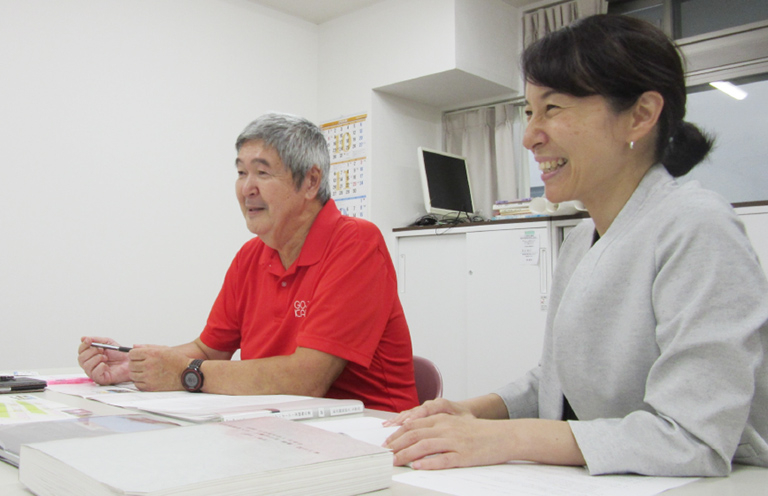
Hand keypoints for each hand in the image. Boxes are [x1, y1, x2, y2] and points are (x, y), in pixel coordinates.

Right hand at [78, 336, 130, 384]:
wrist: (129, 362)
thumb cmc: (119, 354)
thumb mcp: (108, 343)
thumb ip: (96, 340)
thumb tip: (83, 338)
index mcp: (90, 355)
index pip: (81, 351)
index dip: (83, 345)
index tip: (89, 340)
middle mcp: (90, 364)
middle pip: (81, 358)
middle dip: (91, 351)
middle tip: (101, 350)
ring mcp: (93, 372)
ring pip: (86, 366)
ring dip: (97, 358)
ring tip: (106, 357)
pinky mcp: (100, 379)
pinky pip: (94, 373)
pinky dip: (101, 367)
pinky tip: (106, 366)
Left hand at [128, 345, 190, 390]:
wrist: (187, 373)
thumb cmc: (177, 361)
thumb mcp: (164, 349)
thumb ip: (148, 347)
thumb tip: (134, 346)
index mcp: (152, 354)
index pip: (132, 353)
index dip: (134, 355)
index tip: (137, 356)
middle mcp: (149, 365)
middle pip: (131, 365)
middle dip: (135, 364)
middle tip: (142, 365)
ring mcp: (149, 377)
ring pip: (133, 375)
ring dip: (137, 373)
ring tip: (146, 372)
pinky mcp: (150, 387)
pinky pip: (137, 384)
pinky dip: (140, 382)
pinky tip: (147, 378)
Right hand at [383, 398, 471, 426]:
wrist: (463, 411)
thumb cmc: (465, 418)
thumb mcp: (466, 420)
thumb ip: (458, 424)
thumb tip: (454, 428)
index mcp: (441, 404)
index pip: (427, 409)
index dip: (416, 416)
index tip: (408, 424)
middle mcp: (429, 404)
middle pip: (414, 412)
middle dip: (402, 421)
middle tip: (392, 429)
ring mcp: (423, 408)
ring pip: (408, 413)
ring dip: (397, 421)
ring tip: (386, 428)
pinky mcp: (418, 413)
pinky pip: (406, 416)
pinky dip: (397, 420)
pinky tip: (387, 425)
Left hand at [385, 413, 514, 469]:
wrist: (504, 435)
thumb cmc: (479, 431)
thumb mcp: (455, 423)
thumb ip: (436, 426)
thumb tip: (413, 433)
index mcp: (443, 419)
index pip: (413, 425)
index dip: (397, 434)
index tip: (386, 442)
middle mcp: (446, 428)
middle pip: (415, 435)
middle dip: (397, 444)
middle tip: (385, 453)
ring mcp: (455, 442)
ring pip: (425, 447)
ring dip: (407, 454)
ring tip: (395, 461)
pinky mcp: (464, 455)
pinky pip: (443, 459)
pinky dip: (428, 463)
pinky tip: (418, 466)